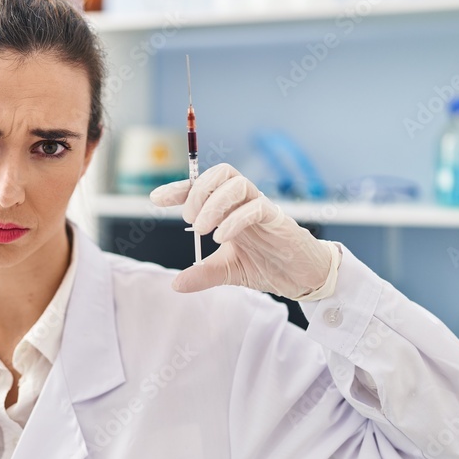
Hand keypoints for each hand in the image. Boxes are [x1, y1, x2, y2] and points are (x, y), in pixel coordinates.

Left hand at [150, 163, 339, 299]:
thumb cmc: (269, 266)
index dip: (179, 189)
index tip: (155, 198)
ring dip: (214, 202)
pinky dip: (235, 219)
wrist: (303, 279)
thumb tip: (175, 284)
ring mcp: (262, 208)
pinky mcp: (278, 220)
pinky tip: (221, 237)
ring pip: (237, 183)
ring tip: (202, 229)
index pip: (203, 188)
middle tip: (188, 220)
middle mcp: (244, 203)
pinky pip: (256, 207)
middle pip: (221, 174)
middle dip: (197, 191)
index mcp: (230, 209)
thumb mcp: (228, 271)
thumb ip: (203, 274)